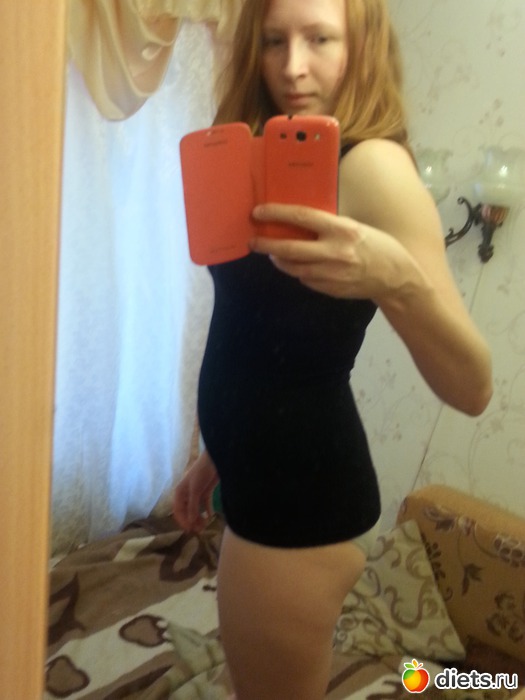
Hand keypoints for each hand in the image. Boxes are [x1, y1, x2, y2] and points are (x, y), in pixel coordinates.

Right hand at [173, 450, 218, 532]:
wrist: (214, 460)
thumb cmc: (201, 473)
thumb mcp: (195, 490)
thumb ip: (192, 506)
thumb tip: (190, 522)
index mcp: (179, 493)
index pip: (178, 511)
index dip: (182, 521)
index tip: (189, 530)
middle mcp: (186, 494)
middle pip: (187, 511)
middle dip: (192, 521)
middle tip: (199, 530)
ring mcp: (196, 493)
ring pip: (196, 509)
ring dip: (199, 517)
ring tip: (205, 525)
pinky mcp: (206, 491)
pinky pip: (205, 504)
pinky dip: (207, 510)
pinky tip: (211, 516)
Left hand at [251, 203, 414, 301]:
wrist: (396, 278)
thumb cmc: (378, 246)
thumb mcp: (356, 227)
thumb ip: (330, 226)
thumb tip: (299, 220)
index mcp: (342, 230)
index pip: (302, 217)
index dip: (276, 214)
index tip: (258, 212)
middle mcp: (334, 253)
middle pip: (290, 248)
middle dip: (267, 245)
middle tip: (253, 241)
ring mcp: (331, 274)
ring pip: (294, 268)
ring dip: (279, 260)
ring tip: (273, 253)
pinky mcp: (330, 289)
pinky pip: (306, 280)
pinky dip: (299, 272)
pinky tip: (299, 266)